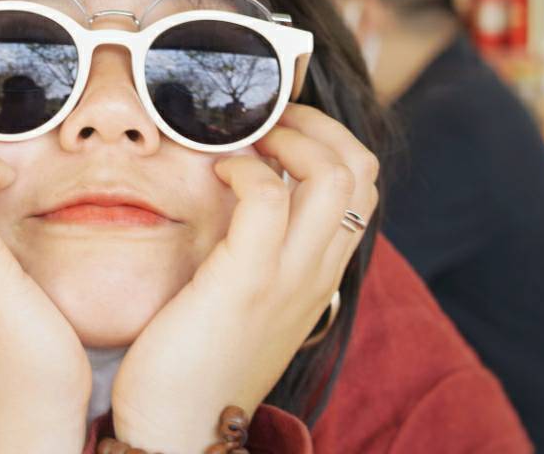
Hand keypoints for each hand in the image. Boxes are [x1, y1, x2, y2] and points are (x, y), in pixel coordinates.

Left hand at [111, 104, 378, 452]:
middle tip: (267, 121)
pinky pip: (266, 197)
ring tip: (249, 139)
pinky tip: (219, 171)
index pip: (363, 185)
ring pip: (334, 174)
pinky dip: (246, 166)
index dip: (329, 139)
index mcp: (321, 271)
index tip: (280, 127)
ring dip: (290, 136)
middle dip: (317, 124)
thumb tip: (250, 192)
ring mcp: (290, 277)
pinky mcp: (248, 282)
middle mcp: (319, 271)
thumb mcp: (247, 296)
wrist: (180, 431)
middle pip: (362, 169)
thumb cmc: (198, 356)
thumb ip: (262, 250)